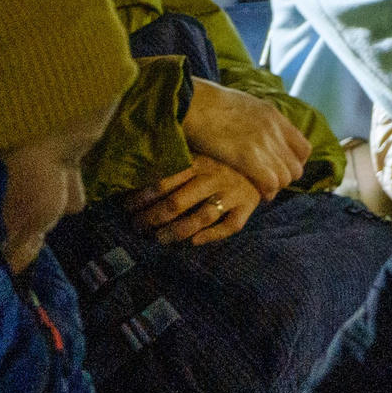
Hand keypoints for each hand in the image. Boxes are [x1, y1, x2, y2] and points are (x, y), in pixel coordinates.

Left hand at [132, 158, 259, 244]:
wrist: (265, 160)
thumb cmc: (222, 158)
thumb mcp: (199, 150)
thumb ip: (175, 160)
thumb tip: (135, 171)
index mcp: (198, 161)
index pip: (162, 182)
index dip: (141, 198)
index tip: (127, 207)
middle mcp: (214, 177)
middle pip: (177, 203)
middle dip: (151, 218)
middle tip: (138, 227)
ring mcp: (232, 193)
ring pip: (200, 217)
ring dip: (176, 232)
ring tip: (158, 239)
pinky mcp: (247, 206)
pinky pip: (230, 226)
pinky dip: (211, 235)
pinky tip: (194, 242)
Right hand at [180, 79, 310, 197]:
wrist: (189, 100)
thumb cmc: (205, 102)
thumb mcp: (243, 104)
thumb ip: (259, 120)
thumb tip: (259, 131)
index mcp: (274, 116)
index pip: (304, 148)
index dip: (295, 163)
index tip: (281, 168)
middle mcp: (274, 131)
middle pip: (296, 167)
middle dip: (285, 178)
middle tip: (270, 182)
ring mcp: (263, 144)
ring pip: (286, 178)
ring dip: (275, 186)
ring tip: (262, 188)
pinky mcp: (247, 157)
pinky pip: (271, 183)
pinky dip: (267, 191)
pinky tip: (258, 193)